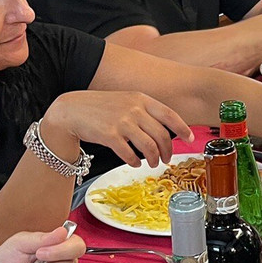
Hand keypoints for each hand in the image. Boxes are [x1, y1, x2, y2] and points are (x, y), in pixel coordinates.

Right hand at [44, 91, 194, 167]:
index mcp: (141, 99)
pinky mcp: (110, 136)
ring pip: (149, 147)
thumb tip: (167, 129)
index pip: (170, 115)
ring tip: (152, 163)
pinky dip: (135, 162)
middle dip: (168, 151)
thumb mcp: (127, 101)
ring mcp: (122, 122)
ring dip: (154, 159)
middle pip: (162, 135)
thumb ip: (146, 111)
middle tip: (167, 159)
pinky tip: (135, 163)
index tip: (189, 139)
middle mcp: (134, 109)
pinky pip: (130, 154)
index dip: (183, 129)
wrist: (72, 110)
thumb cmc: (102, 108)